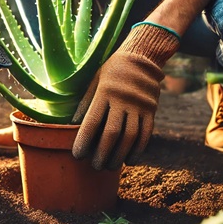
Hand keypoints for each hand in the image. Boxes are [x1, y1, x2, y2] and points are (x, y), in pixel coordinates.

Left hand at [72, 23, 179, 169]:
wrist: (142, 57)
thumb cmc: (111, 71)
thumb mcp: (94, 80)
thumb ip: (85, 103)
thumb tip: (71, 125)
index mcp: (104, 92)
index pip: (92, 122)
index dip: (84, 141)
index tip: (78, 155)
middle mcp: (122, 100)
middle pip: (111, 133)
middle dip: (102, 154)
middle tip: (95, 167)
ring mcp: (139, 106)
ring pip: (130, 137)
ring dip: (119, 155)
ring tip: (111, 167)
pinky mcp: (151, 110)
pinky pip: (145, 134)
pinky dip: (138, 150)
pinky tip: (129, 160)